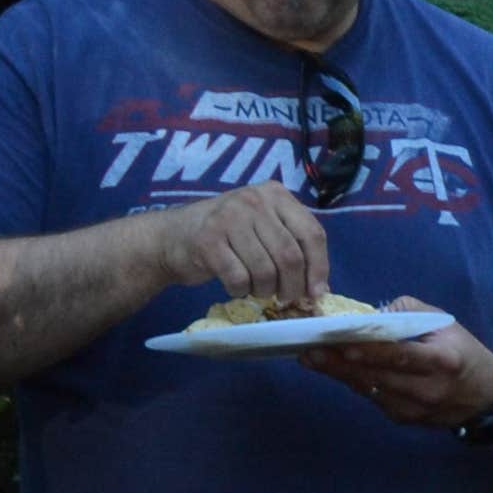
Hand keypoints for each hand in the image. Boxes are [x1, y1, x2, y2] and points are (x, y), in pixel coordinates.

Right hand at [163, 181, 333, 312]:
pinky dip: (240, 291)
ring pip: (266, 271)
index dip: (319, 268)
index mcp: (275, 194)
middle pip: (290, 256)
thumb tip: (320, 288)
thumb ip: (293, 246)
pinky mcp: (208, 239)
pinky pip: (239, 278)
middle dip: (292, 287)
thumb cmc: (227, 237)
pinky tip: (234, 286)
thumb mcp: (264, 229)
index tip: (316, 292)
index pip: (312, 233)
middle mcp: (254, 200)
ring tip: (256, 288)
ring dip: (264, 290)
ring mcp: (229, 217)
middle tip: (284, 298)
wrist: (172, 237)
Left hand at [303, 296, 492, 427]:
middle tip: (308, 352)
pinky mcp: (406, 419)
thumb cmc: (462, 351)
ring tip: (312, 359)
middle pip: (377, 376)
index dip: (369, 352)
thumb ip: (408, 312)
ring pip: (370, 390)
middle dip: (340, 364)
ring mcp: (416, 409)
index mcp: (442, 361)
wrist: (486, 395)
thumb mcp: (445, 323)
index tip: (341, 345)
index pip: (400, 356)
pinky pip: (374, 398)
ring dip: (339, 374)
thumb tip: (370, 315)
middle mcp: (428, 389)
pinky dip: (356, 382)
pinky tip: (336, 370)